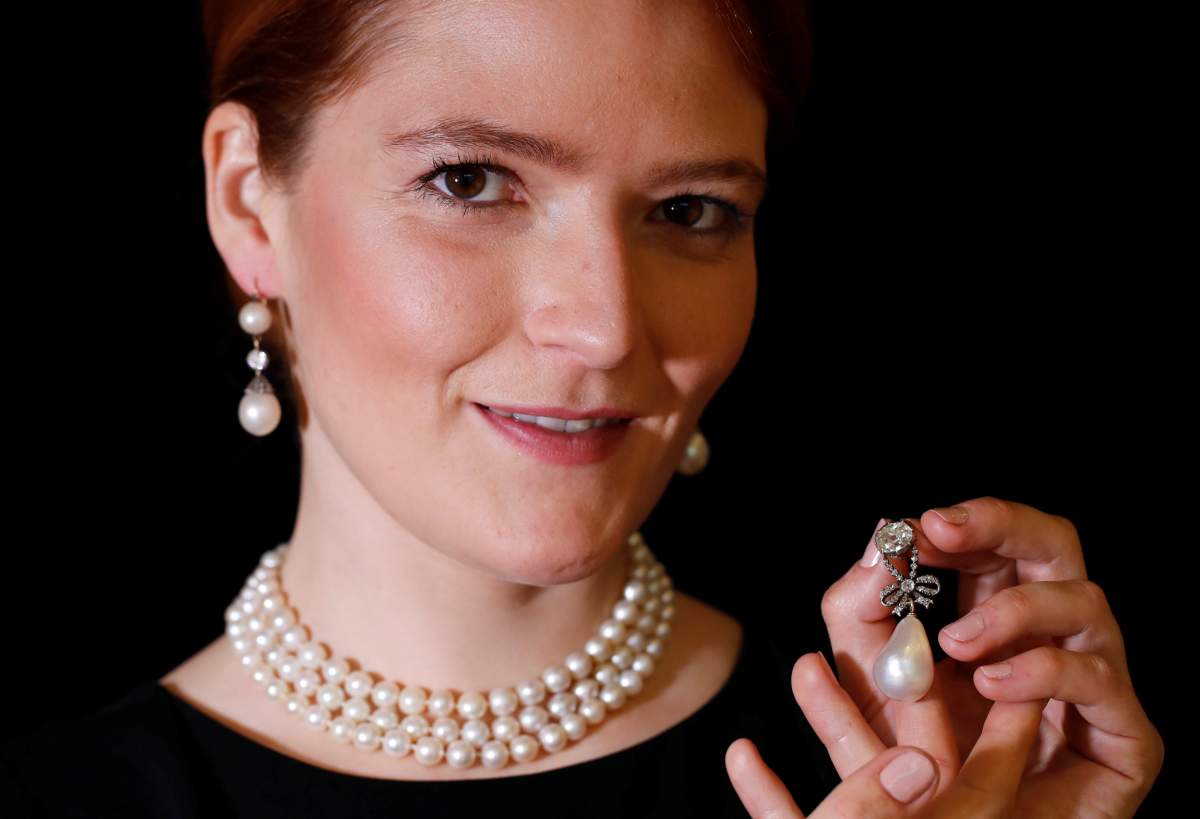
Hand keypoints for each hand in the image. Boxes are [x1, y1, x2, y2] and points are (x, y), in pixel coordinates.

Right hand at [725, 649, 1051, 816]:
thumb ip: (874, 811)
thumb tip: (918, 759)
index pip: (986, 782)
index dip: (1008, 718)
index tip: (1017, 654)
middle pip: (916, 770)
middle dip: (902, 698)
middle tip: (910, 634)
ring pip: (849, 795)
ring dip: (823, 732)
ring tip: (804, 666)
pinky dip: (773, 798)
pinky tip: (744, 756)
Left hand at [814, 497, 1163, 816]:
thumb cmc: (920, 768)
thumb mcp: (871, 683)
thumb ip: (860, 614)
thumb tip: (876, 545)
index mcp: (997, 615)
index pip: (996, 542)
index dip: (966, 522)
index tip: (917, 527)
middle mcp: (1053, 635)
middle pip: (1054, 544)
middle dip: (1001, 525)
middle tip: (942, 532)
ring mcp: (1096, 680)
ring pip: (1084, 600)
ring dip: (1012, 609)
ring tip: (956, 643)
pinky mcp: (1125, 737)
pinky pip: (1099, 679)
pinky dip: (1042, 670)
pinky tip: (993, 684)